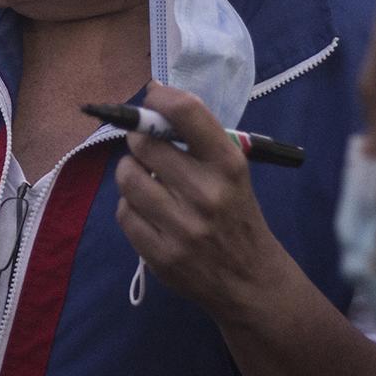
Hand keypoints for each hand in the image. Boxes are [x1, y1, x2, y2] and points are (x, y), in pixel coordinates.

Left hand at [114, 84, 302, 321]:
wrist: (250, 279)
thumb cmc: (237, 214)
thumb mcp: (233, 172)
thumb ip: (197, 139)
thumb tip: (153, 96)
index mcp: (229, 165)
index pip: (186, 113)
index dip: (160, 98)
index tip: (152, 99)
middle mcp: (206, 193)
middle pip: (144, 144)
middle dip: (140, 141)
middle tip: (147, 149)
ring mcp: (182, 227)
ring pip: (127, 178)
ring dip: (131, 174)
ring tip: (146, 181)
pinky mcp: (161, 256)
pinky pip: (124, 214)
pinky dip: (131, 208)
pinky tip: (149, 212)